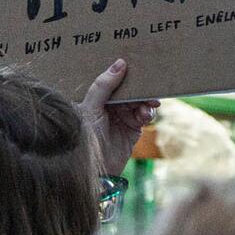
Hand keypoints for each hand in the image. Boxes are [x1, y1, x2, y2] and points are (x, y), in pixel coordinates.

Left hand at [79, 59, 157, 175]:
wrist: (93, 170)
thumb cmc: (84, 137)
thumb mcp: (90, 108)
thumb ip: (103, 86)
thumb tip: (120, 63)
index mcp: (96, 98)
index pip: (113, 80)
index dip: (124, 72)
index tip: (137, 64)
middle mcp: (109, 105)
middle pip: (129, 89)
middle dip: (139, 87)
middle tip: (149, 84)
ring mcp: (122, 117)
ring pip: (139, 101)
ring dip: (145, 100)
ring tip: (149, 103)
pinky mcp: (133, 129)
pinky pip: (144, 115)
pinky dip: (147, 113)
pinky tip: (144, 115)